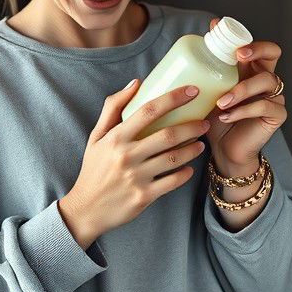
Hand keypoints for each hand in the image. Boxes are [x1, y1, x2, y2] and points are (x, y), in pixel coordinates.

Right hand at [58, 80, 208, 247]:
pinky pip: (173, 182)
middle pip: (168, 135)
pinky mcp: (144, 196)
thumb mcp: (97, 136)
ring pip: (174, 159)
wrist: (86, 209)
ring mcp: (136, 177)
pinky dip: (185, 174)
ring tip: (201, 144)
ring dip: (193, 149)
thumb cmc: (94, 169)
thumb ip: (113, 107)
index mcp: (116, 137)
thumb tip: (136, 83)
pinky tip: (190, 168)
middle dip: (192, 126)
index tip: (192, 91)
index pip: (148, 110)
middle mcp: (126, 155)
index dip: (173, 98)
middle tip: (205, 123)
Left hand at [205, 16, 286, 172]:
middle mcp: (265, 79)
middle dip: (256, 49)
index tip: (220, 31)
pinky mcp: (277, 115)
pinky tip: (226, 116)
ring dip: (241, 89)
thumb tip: (186, 51)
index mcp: (250, 69)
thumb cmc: (215, 120)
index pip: (256, 44)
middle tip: (238, 55)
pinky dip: (243, 110)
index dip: (243, 37)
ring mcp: (274, 96)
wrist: (224, 151)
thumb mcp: (207, 94)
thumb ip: (204, 74)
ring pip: (266, 80)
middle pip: (273, 52)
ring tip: (221, 102)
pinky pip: (264, 106)